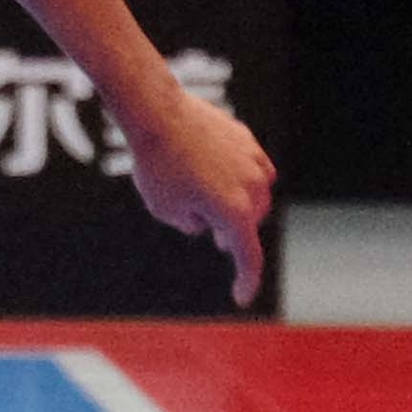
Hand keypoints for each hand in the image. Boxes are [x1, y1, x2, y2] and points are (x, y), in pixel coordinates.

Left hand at [119, 92, 276, 304]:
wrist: (158, 114)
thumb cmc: (156, 166)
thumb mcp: (166, 209)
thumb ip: (192, 224)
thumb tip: (210, 222)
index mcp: (233, 212)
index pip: (247, 256)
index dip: (246, 280)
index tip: (241, 297)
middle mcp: (253, 188)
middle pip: (249, 223)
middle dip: (232, 233)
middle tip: (214, 238)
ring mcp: (255, 163)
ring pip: (255, 196)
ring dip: (237, 205)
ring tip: (207, 201)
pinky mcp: (249, 142)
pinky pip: (253, 170)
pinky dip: (239, 180)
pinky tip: (217, 176)